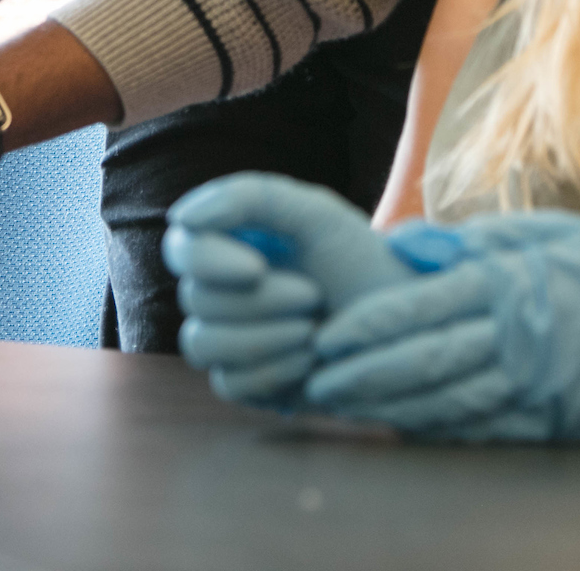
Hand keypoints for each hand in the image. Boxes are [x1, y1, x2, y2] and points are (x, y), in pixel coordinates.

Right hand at [163, 173, 420, 411]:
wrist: (398, 326)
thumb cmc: (359, 262)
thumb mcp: (317, 214)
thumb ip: (251, 197)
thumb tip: (181, 218)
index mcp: (230, 240)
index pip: (183, 247)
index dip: (208, 260)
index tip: (256, 268)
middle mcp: (219, 287)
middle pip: (196, 299)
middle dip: (262, 301)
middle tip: (314, 295)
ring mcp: (226, 336)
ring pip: (202, 344)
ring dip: (266, 338)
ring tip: (314, 329)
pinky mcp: (240, 380)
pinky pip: (229, 382)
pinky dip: (275, 371)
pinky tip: (310, 360)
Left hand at [305, 212, 579, 441]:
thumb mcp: (540, 233)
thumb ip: (470, 243)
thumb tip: (402, 244)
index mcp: (509, 285)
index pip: (422, 308)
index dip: (368, 326)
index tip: (327, 336)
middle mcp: (517, 338)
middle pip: (424, 360)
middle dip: (364, 374)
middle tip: (318, 381)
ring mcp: (534, 386)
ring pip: (446, 399)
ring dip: (389, 405)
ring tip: (346, 404)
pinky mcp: (549, 423)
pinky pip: (482, 430)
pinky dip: (437, 430)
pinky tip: (403, 426)